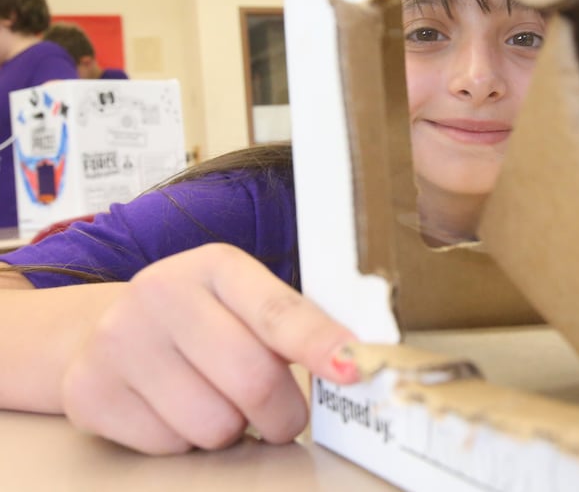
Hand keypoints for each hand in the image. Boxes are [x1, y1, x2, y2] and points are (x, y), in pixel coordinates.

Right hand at [60, 243, 358, 454]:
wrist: (109, 328)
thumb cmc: (202, 320)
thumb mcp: (245, 302)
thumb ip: (295, 328)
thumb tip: (352, 364)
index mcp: (217, 266)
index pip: (277, 311)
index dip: (320, 344)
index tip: (353, 368)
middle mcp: (163, 292)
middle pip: (253, 379)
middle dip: (283, 414)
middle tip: (282, 415)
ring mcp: (120, 341)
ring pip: (214, 424)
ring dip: (233, 429)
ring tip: (218, 401)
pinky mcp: (91, 391)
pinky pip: (170, 447)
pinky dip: (187, 442)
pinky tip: (176, 410)